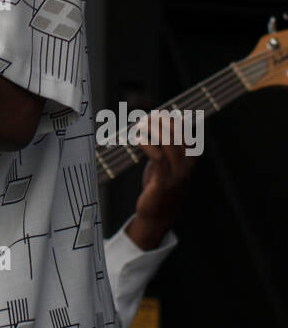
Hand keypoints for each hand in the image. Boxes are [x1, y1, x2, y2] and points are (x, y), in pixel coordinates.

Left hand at [126, 111, 196, 247]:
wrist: (158, 214)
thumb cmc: (160, 185)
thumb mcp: (166, 163)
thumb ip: (164, 146)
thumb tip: (156, 122)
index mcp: (190, 159)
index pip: (187, 131)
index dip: (172, 118)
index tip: (157, 113)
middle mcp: (186, 165)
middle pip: (177, 133)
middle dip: (160, 121)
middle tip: (145, 118)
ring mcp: (177, 174)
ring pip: (168, 142)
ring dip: (152, 130)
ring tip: (139, 126)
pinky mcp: (163, 182)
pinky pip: (157, 157)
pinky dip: (147, 144)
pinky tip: (138, 140)